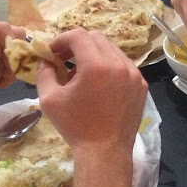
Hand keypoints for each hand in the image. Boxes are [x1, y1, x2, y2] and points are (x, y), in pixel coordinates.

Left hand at [0, 21, 24, 106]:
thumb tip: (12, 46)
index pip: (1, 28)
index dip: (10, 42)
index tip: (9, 62)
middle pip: (14, 34)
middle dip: (15, 54)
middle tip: (7, 72)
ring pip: (19, 48)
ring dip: (16, 65)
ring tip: (3, 80)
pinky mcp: (0, 59)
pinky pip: (18, 60)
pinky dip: (14, 72)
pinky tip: (2, 82)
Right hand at [36, 29, 147, 161]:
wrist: (105, 151)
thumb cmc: (76, 126)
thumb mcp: (49, 99)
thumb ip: (45, 72)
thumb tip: (46, 59)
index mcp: (97, 66)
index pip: (79, 36)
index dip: (61, 39)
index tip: (53, 52)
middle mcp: (119, 65)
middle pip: (97, 38)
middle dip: (77, 44)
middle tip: (64, 59)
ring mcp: (135, 74)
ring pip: (112, 50)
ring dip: (94, 54)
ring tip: (81, 73)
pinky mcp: (142, 84)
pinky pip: (124, 65)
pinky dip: (110, 66)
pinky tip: (99, 83)